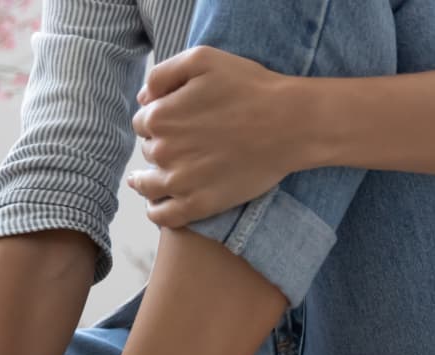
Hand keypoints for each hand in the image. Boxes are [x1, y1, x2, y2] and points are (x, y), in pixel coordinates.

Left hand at [128, 46, 310, 226]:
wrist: (291, 123)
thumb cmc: (250, 87)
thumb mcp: (202, 59)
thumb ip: (162, 74)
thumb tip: (143, 99)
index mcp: (160, 116)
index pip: (143, 122)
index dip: (157, 120)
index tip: (176, 121)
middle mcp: (163, 151)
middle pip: (148, 151)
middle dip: (160, 146)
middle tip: (184, 143)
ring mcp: (180, 182)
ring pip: (147, 186)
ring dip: (146, 181)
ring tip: (148, 181)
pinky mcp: (199, 205)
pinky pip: (163, 216)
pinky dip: (156, 211)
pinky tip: (157, 205)